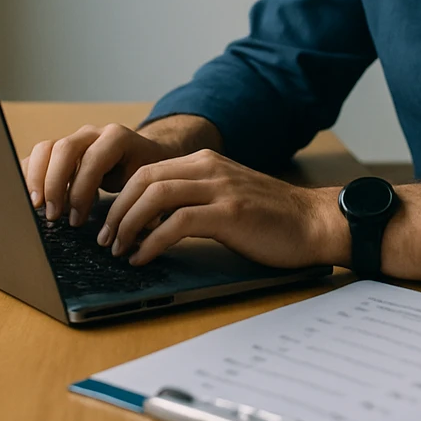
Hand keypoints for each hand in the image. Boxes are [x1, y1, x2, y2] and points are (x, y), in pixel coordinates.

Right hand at [20, 123, 178, 226]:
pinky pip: (37, 156)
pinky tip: (30, 199)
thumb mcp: (145, 185)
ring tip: (36, 207)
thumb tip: (127, 234)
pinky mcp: (59, 150)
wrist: (142, 154)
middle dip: (54, 184)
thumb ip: (138, 203)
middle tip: (52, 215)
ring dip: (37, 179)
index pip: (93, 159)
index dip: (81, 190)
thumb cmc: (143, 174)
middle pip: (64, 149)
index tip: (76, 220)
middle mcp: (92, 134)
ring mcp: (73, 139)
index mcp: (117, 138)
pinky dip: (29, 176)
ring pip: (45, 149)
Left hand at [99, 149, 341, 268]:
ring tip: (119, 250)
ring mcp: (220, 189)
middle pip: (144, 179)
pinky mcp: (229, 214)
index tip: (108, 222)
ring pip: (155, 196)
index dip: (121, 197)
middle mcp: (209, 168)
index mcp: (206, 162)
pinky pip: (177, 224)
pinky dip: (152, 242)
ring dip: (128, 225)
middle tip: (104, 238)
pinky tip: (144, 258)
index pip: (148, 170)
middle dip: (116, 210)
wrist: (315, 222)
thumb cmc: (274, 218)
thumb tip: (154, 221)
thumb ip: (196, 198)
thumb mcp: (229, 196)